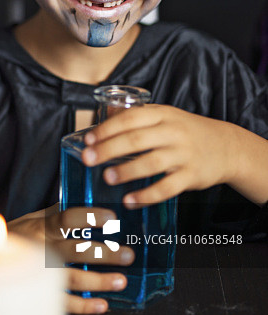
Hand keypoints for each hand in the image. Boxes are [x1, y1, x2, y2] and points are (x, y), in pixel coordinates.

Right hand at [8, 205, 134, 313]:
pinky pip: (62, 302)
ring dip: (99, 281)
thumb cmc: (21, 234)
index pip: (68, 218)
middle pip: (76, 250)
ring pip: (71, 278)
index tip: (111, 217)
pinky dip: (83, 305)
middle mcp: (41, 248)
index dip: (90, 217)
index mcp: (42, 226)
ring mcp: (40, 272)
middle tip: (128, 255)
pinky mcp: (38, 292)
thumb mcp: (37, 217)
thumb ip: (61, 211)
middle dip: (105, 254)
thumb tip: (91, 197)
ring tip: (122, 280)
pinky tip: (102, 305)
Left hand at [81, 104, 238, 206]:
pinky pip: (167, 188)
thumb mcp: (165, 115)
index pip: (130, 118)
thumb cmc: (186, 130)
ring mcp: (183, 154)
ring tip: (107, 177)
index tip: (88, 139)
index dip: (107, 129)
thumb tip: (104, 114)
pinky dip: (147, 195)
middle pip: (136, 139)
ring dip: (126, 171)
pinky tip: (129, 200)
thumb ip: (137, 116)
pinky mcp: (191, 176)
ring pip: (151, 163)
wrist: (226, 146)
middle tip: (88, 159)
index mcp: (163, 114)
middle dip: (108, 149)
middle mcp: (173, 132)